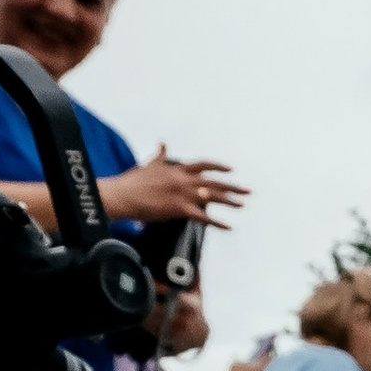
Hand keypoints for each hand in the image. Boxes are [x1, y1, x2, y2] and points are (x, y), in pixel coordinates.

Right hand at [105, 147, 250, 226]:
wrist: (123, 195)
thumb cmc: (133, 182)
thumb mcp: (149, 165)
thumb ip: (161, 156)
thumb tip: (164, 143)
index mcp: (178, 169)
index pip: (204, 165)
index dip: (219, 167)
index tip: (232, 170)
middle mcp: (184, 179)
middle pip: (215, 182)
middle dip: (233, 186)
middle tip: (248, 191)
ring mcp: (183, 194)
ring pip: (213, 197)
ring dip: (230, 201)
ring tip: (242, 205)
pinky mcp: (180, 209)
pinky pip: (204, 217)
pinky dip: (218, 223)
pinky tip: (229, 226)